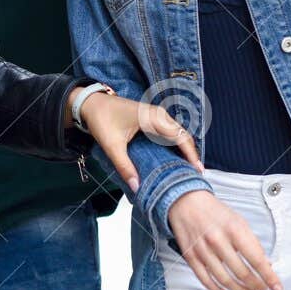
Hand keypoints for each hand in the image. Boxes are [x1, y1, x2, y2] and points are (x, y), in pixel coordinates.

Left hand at [75, 89, 200, 191]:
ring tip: (190, 168)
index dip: (191, 154)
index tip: (199, 171)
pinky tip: (177, 158)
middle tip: (197, 174)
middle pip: (183, 134)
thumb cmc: (101, 120)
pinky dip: (176, 143)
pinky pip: (170, 131)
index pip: (180, 136)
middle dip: (191, 154)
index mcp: (152, 118)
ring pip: (178, 132)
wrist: (92, 103)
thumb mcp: (111, 145)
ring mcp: (157, 114)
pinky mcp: (152, 118)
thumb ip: (124, 166)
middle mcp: (159, 114)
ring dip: (185, 148)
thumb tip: (136, 187)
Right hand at [166, 189, 284, 289]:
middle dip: (257, 286)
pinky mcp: (191, 257)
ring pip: (225, 279)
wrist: (185, 202)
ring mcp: (203, 250)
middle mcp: (218, 241)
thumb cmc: (214, 211)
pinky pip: (206, 280)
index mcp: (234, 230)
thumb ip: (252, 242)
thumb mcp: (239, 221)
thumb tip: (265, 263)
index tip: (277, 288)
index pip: (256, 260)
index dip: (269, 277)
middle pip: (242, 272)